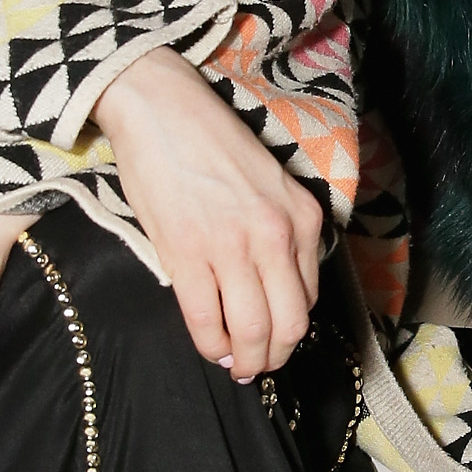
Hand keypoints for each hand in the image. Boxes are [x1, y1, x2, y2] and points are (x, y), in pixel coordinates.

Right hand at [93, 47, 321, 382]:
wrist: (161, 106)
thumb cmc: (209, 142)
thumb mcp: (268, 186)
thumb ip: (277, 234)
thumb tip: (267, 291)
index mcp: (301, 218)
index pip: (309, 296)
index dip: (290, 329)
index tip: (273, 339)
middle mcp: (276, 235)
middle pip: (289, 324)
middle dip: (274, 356)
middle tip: (255, 365)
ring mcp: (234, 246)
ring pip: (252, 330)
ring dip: (244, 360)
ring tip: (233, 364)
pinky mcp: (189, 252)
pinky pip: (206, 320)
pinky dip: (209, 345)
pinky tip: (207, 346)